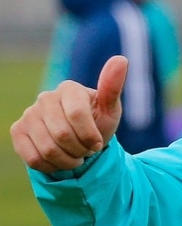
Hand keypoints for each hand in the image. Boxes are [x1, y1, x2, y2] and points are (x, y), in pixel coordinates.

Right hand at [10, 56, 126, 172]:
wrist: (80, 142)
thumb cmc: (98, 123)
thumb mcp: (110, 109)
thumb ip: (113, 86)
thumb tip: (121, 59)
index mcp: (68, 89)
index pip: (77, 115)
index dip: (90, 136)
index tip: (98, 143)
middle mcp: (45, 98)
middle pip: (62, 135)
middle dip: (80, 150)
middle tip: (86, 150)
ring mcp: (28, 114)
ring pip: (48, 150)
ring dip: (68, 160)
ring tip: (75, 155)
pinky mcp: (17, 131)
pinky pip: (34, 158)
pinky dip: (52, 166)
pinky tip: (60, 159)